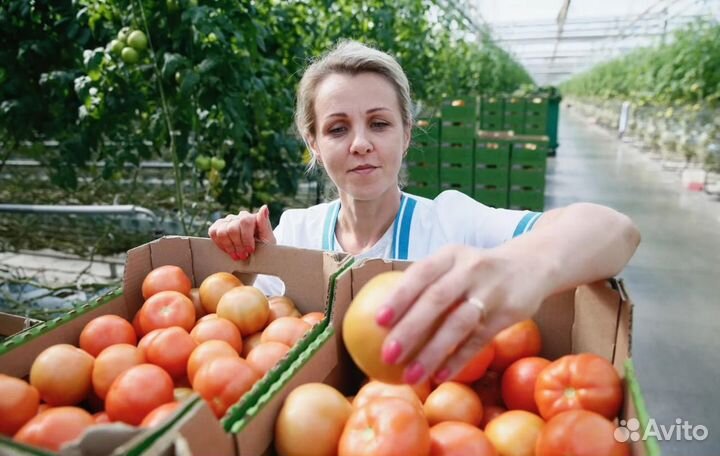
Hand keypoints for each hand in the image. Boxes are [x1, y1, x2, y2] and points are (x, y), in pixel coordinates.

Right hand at [208, 204, 274, 259]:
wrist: (255, 255)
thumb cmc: (263, 247)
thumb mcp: (268, 239)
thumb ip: (265, 224)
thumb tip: (264, 207)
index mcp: (253, 217)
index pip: (245, 222)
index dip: (246, 238)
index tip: (250, 250)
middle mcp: (240, 216)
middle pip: (232, 229)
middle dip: (238, 245)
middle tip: (243, 256)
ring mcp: (228, 220)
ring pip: (222, 232)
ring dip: (229, 246)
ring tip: (236, 255)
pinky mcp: (218, 226)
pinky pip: (213, 232)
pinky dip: (220, 244)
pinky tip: (229, 250)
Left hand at [375, 244, 550, 384]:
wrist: (534, 264)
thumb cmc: (477, 270)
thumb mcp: (455, 263)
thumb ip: (427, 282)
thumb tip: (384, 318)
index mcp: (451, 255)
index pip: (421, 274)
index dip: (399, 297)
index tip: (378, 321)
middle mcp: (470, 269)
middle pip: (437, 300)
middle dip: (410, 329)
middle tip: (387, 355)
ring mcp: (491, 292)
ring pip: (458, 324)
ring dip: (432, 352)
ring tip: (410, 376)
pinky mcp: (508, 314)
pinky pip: (479, 340)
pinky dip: (459, 359)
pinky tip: (440, 375)